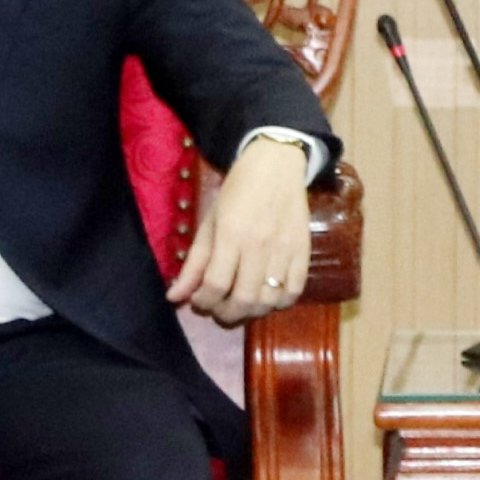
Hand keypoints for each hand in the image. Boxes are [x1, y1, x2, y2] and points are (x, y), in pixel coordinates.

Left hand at [170, 134, 314, 326]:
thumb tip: (175, 297)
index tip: (199, 300)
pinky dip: (280, 302)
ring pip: (269, 301)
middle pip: (243, 300)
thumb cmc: (236, 191)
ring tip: (241, 304)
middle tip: (219, 308)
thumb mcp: (208, 222)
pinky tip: (267, 295)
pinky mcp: (304, 251)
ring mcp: (285, 250)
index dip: (203, 302)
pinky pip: (295, 291)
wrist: (276, 166)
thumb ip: (193, 263)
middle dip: (226, 314)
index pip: (215, 285)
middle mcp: (259, 245)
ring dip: (252, 311)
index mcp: (231, 234)